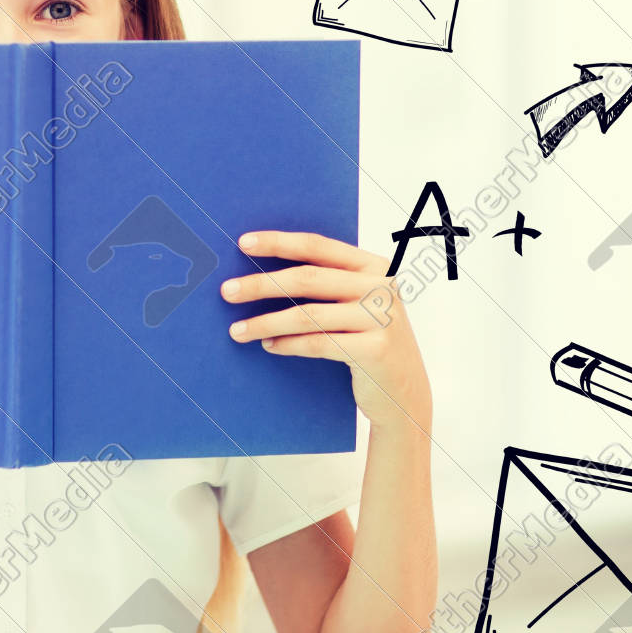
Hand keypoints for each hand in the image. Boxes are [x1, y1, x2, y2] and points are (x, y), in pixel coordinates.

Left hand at [220, 230, 431, 433]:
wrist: (404, 389)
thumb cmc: (368, 339)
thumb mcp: (356, 303)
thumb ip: (326, 283)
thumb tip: (261, 271)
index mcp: (373, 265)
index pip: (318, 246)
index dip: (279, 242)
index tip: (243, 244)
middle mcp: (381, 286)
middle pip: (307, 279)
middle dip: (261, 284)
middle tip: (227, 292)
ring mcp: (381, 318)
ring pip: (308, 315)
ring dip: (266, 322)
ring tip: (237, 330)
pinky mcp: (376, 350)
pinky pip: (318, 343)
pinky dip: (287, 344)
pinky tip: (268, 345)